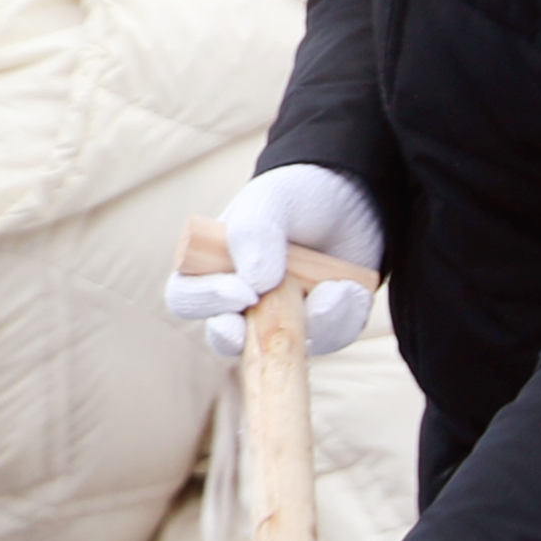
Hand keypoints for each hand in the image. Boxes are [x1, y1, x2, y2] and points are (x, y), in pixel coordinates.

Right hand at [167, 166, 385, 355]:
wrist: (355, 198)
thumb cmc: (298, 195)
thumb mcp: (273, 201)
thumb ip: (254, 232)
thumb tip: (255, 285)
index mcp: (210, 267)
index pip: (186, 296)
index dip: (205, 301)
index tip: (243, 292)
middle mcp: (239, 301)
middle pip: (225, 339)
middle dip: (248, 338)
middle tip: (277, 321)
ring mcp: (280, 319)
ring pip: (283, 345)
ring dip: (312, 321)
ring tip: (337, 287)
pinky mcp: (320, 327)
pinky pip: (328, 339)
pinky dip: (343, 317)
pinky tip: (350, 288)